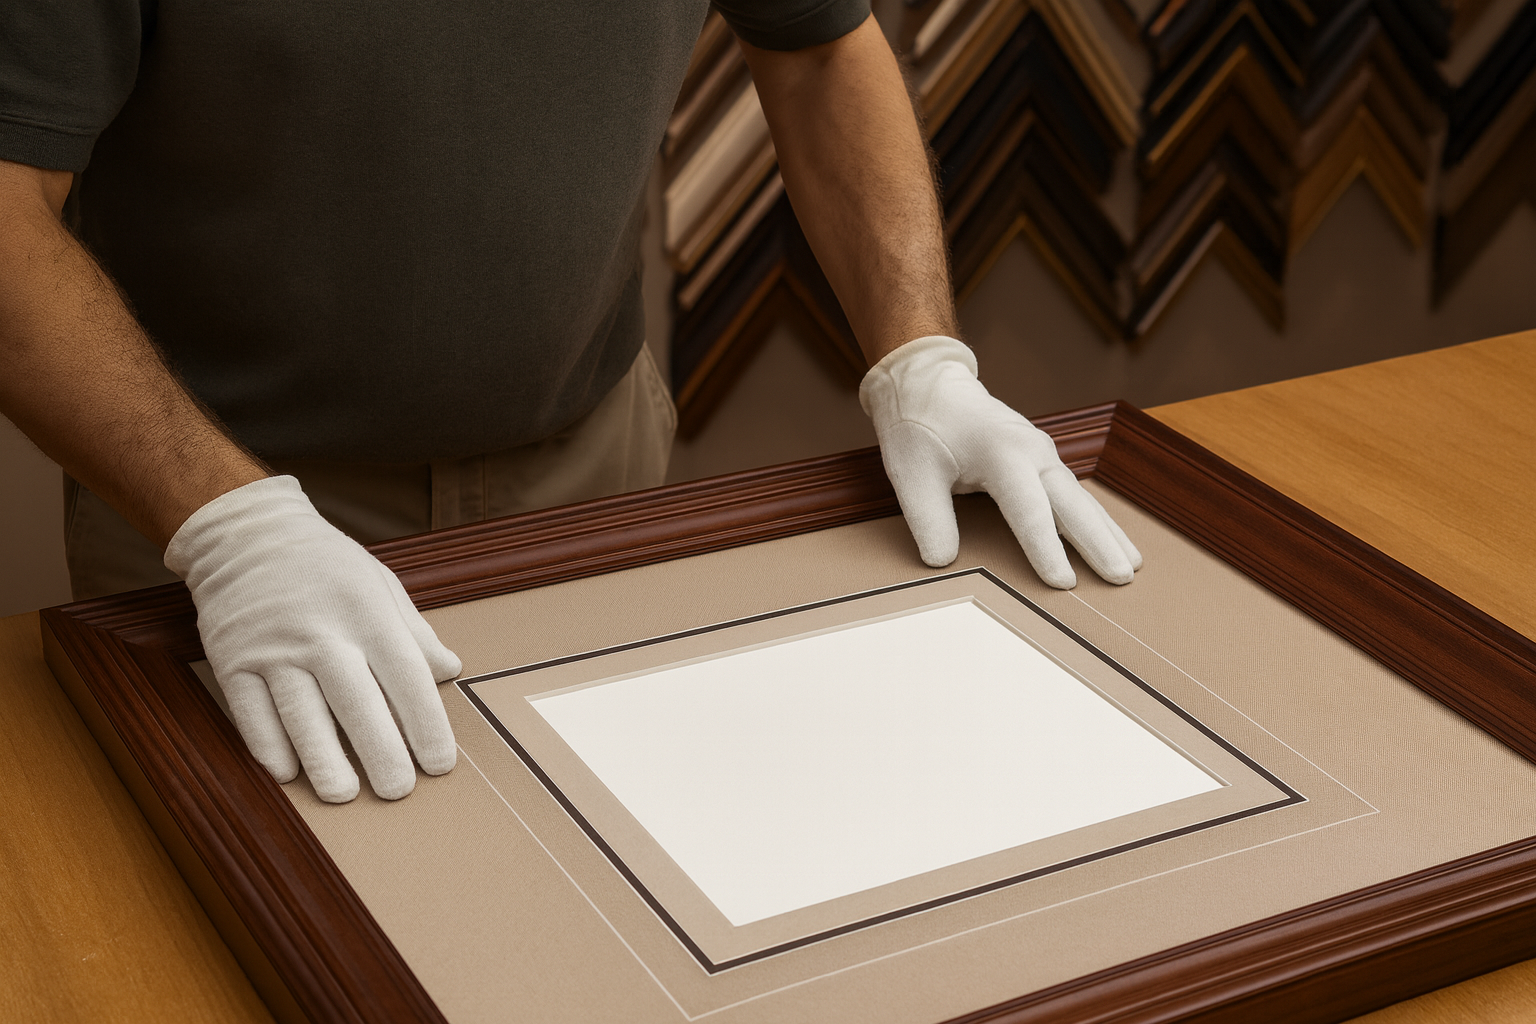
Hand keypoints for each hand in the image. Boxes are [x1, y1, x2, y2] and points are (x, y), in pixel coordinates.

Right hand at [165, 476, 460, 801]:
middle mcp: (319, 631)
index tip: (440, 763)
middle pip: (355, 700)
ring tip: (343, 794)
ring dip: (323, 758)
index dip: (426, 722)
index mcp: (365, 610)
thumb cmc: (325, 564)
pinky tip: (288, 774)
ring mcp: (272, 648)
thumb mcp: (379, 583)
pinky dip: (268, 746)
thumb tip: (449, 670)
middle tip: (398, 791)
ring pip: (300, 713)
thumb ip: (413, 631)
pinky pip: (250, 712)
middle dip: (380, 750)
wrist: (247, 533)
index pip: (405, 674)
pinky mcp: (232, 661)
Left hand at [860, 336, 1141, 587]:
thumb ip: (927, 519)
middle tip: (1121, 579)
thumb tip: (941, 562)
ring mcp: (1042, 453)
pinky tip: (1113, 542)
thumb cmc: (919, 426)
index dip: (1045, 548)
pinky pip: (1074, 494)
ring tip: (1132, 567)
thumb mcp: (911, 473)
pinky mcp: (1041, 459)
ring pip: (1081, 498)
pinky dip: (1095, 519)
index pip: (1029, 508)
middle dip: (1099, 542)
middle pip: (1073, 503)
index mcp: (1001, 452)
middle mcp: (1032, 451)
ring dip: (1107, 532)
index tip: (1063, 583)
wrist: (928, 384)